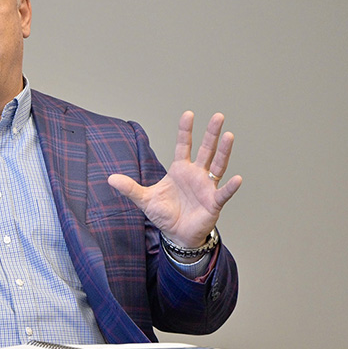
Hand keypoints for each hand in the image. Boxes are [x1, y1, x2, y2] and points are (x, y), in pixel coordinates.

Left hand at [108, 111, 241, 247]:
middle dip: (211, 134)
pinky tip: (237, 178)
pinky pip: (223, 193)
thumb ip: (130, 188)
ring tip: (229, 135)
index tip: (188, 114)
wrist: (177, 234)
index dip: (185, 131)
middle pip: (206, 150)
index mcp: (180, 170)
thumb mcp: (145, 200)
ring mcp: (207, 187)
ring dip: (223, 151)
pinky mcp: (213, 202)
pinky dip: (230, 187)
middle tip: (218, 116)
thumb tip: (110, 178)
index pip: (184, 146)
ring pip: (217, 165)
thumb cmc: (165, 214)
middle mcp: (196, 174)